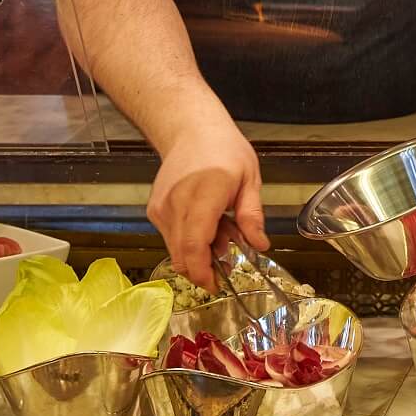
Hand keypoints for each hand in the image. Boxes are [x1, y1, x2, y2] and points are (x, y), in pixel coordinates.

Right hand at [148, 120, 266, 291]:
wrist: (191, 130)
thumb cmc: (225, 151)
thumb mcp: (250, 179)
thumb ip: (252, 215)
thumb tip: (260, 245)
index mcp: (205, 193)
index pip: (195, 243)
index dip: (203, 270)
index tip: (215, 285)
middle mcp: (177, 203)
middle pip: (182, 254)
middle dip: (203, 267)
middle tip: (227, 259)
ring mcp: (162, 208)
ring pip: (175, 249)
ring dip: (198, 253)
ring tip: (221, 230)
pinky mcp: (155, 210)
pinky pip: (170, 237)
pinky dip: (188, 241)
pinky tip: (206, 223)